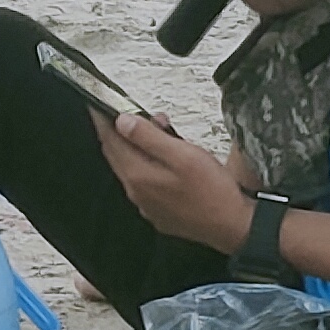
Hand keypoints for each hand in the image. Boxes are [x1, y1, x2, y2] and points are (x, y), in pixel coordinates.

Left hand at [93, 110, 253, 252]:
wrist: (233, 226)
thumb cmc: (213, 192)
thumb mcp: (182, 154)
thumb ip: (149, 137)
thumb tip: (123, 122)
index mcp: (138, 176)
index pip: (110, 141)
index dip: (102, 119)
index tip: (97, 104)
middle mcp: (137, 192)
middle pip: (117, 154)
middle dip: (122, 130)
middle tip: (135, 113)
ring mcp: (147, 204)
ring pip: (132, 167)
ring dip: (139, 147)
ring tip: (160, 130)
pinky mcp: (159, 211)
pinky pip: (145, 182)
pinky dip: (149, 164)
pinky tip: (166, 159)